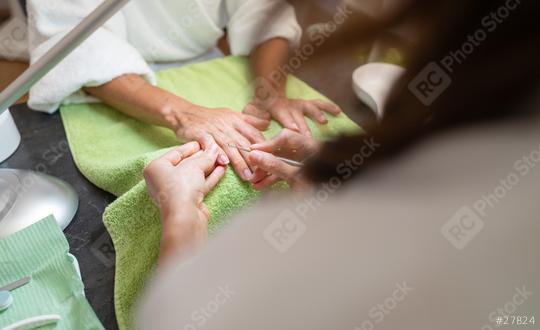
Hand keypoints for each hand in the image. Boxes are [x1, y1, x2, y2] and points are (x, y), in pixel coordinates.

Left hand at [143, 139, 225, 262]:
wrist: (185, 217)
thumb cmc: (181, 187)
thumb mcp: (194, 165)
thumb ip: (205, 156)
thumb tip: (214, 149)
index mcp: (156, 168)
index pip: (176, 153)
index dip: (191, 147)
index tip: (203, 142)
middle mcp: (163, 180)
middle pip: (186, 164)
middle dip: (202, 158)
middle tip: (215, 151)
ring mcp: (176, 192)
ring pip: (194, 176)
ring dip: (209, 168)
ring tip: (222, 159)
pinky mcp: (188, 201)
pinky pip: (199, 185)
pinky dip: (210, 177)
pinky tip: (221, 170)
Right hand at [171, 103, 270, 180]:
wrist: (184, 113)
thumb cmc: (210, 117)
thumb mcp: (231, 115)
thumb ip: (250, 121)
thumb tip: (268, 124)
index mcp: (236, 120)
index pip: (254, 134)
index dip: (263, 148)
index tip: (270, 162)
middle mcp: (227, 124)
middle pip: (243, 143)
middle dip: (253, 159)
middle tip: (262, 174)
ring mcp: (213, 129)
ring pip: (229, 146)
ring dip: (239, 161)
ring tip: (247, 176)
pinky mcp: (200, 134)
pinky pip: (209, 144)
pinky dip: (216, 153)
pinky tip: (223, 163)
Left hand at [243, 96, 340, 136]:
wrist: (268, 89)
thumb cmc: (259, 104)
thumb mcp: (252, 108)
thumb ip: (253, 114)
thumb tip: (263, 119)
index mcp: (278, 110)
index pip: (284, 116)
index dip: (289, 122)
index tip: (294, 129)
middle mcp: (290, 107)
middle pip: (299, 118)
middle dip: (304, 127)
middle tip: (309, 137)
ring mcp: (300, 106)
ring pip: (310, 109)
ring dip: (317, 115)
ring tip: (324, 122)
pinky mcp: (307, 104)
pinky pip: (319, 104)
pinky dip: (329, 106)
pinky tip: (338, 112)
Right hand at [248, 129, 320, 190]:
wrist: (339, 209)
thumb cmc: (323, 189)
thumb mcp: (296, 178)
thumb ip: (276, 166)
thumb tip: (255, 156)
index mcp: (312, 148)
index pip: (286, 138)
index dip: (268, 144)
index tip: (253, 152)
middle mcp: (309, 154)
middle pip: (282, 151)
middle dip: (265, 161)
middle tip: (252, 171)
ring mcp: (306, 166)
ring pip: (283, 163)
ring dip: (268, 172)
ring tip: (253, 182)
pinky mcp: (304, 177)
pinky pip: (286, 173)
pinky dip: (275, 179)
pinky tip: (262, 186)